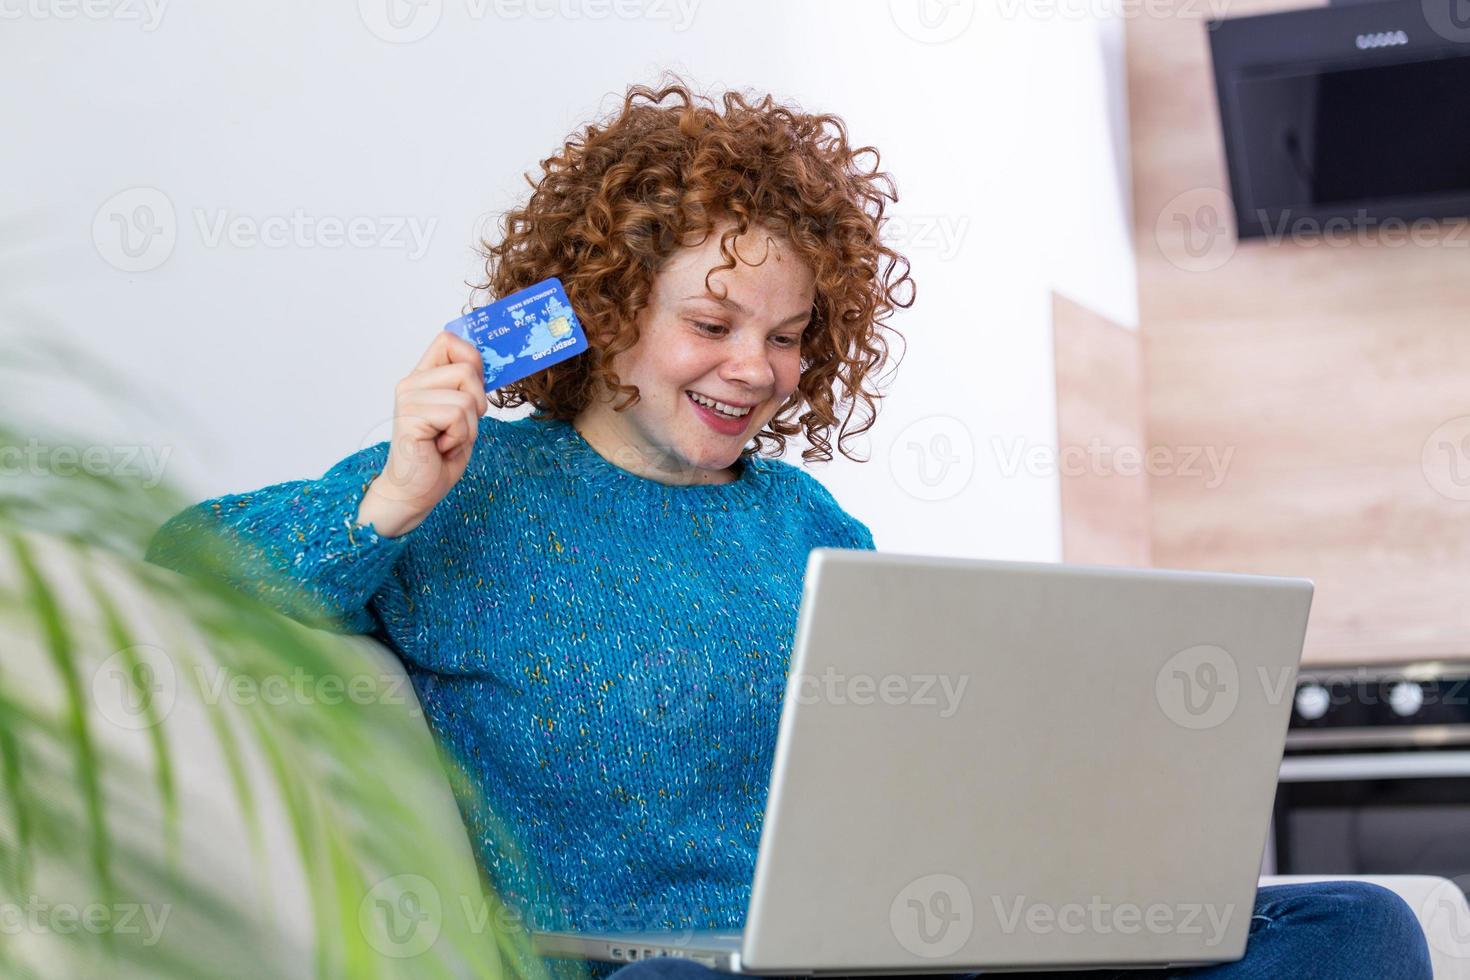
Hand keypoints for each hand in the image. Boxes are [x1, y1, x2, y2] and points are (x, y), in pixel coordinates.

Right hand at [357, 331, 487, 537]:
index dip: (472, 359)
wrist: (416, 491)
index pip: (448, 340)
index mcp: (423, 377)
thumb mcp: (463, 414)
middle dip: (478, 403)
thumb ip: (468, 387)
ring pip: (467, 397)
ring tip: (449, 440)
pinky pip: (457, 415)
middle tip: (459, 427)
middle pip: (467, 369)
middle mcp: (411, 383)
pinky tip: (442, 448)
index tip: (475, 387)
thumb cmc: (440, 456)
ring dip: (469, 427)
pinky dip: (460, 437)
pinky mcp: (411, 417)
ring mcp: (409, 399)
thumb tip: (493, 363)